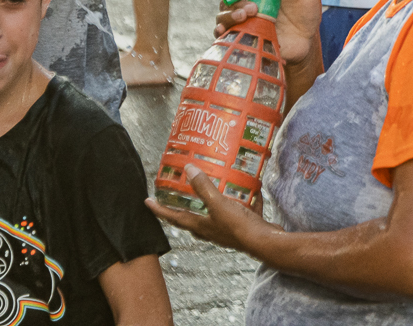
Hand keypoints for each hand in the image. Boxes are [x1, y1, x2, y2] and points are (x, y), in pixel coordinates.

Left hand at [146, 166, 272, 250]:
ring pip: (215, 215)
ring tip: (218, 188)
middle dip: (184, 207)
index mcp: (200, 225)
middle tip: (180, 194)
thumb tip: (188, 169)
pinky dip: (245, 202)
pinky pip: (241, 211)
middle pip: (191, 218)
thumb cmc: (238, 227)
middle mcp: (210, 230)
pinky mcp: (243, 227)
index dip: (159, 209)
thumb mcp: (218, 204)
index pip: (173, 217)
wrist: (265, 242)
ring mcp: (227, 230)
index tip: (147, 202)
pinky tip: (252, 192)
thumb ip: (204, 187)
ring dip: (214, 203)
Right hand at [221, 0, 322, 67]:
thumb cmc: (305, 15)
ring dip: (230, 15)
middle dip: (239, 0)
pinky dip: (220, 31)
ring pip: (224, 14)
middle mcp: (249, 3)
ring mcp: (244, 21)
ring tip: (246, 17)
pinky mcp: (243, 37)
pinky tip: (223, 31)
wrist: (305, 42)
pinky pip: (224, 34)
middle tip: (254, 7)